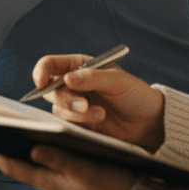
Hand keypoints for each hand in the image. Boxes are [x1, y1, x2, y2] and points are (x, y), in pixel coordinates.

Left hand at [0, 146, 136, 189]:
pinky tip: (50, 146)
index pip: (15, 167)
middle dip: (8, 150)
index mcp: (55, 185)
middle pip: (23, 167)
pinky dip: (47, 159)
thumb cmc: (120, 189)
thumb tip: (33, 148)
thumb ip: (61, 160)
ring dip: (27, 153)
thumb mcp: (90, 170)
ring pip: (39, 169)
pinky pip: (55, 173)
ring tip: (16, 133)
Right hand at [31, 53, 165, 151]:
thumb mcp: (116, 80)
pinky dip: (80, 123)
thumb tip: (67, 79)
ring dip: (77, 113)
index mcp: (78, 66)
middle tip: (84, 105)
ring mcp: (74, 105)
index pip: (50, 65)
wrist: (148, 121)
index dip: (41, 72)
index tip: (41, 83)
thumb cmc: (135, 93)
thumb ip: (91, 77)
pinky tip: (99, 121)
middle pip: (50, 90)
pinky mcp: (78, 123)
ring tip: (101, 114)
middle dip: (65, 98)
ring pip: (58, 109)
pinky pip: (68, 124)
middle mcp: (72, 84)